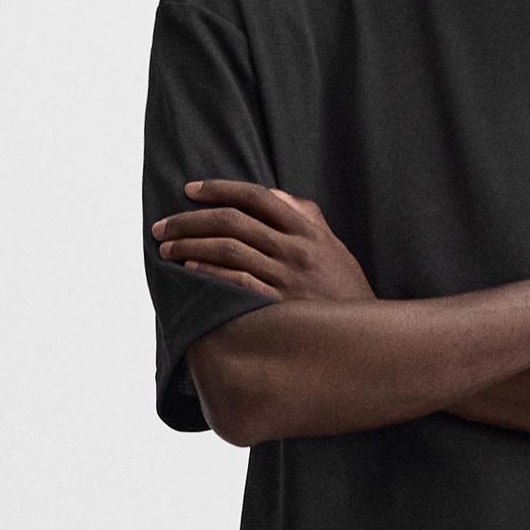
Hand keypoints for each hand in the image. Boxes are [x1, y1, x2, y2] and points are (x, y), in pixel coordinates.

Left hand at [151, 179, 375, 302]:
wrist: (366, 340)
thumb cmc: (345, 292)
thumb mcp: (333, 248)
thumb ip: (306, 218)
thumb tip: (276, 195)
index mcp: (307, 230)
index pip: (256, 197)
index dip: (219, 188)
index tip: (190, 190)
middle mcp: (295, 250)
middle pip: (232, 222)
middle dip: (190, 221)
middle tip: (162, 226)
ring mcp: (287, 279)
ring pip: (228, 250)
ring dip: (190, 247)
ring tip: (166, 250)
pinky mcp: (279, 308)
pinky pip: (237, 284)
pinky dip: (210, 275)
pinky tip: (190, 272)